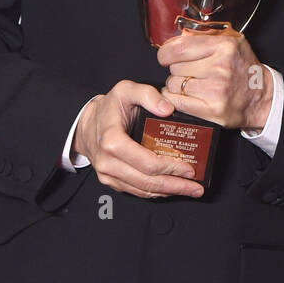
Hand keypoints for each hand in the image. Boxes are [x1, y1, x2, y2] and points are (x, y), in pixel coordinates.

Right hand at [72, 81, 204, 198]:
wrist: (86, 123)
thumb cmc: (109, 107)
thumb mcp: (127, 90)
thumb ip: (148, 95)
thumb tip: (167, 109)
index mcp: (112, 140)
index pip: (147, 162)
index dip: (170, 168)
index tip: (189, 169)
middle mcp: (108, 162)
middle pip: (147, 182)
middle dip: (175, 186)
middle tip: (196, 188)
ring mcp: (108, 174)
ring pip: (143, 190)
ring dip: (169, 192)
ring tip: (190, 190)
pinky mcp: (111, 181)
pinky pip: (136, 191)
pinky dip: (156, 192)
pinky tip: (172, 189)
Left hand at [158, 28, 272, 130]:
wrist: (261, 97)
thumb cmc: (243, 68)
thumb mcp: (231, 42)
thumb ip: (204, 37)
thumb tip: (175, 38)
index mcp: (224, 47)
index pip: (178, 49)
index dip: (166, 53)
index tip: (167, 57)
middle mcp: (221, 67)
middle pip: (174, 67)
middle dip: (178, 69)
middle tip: (194, 72)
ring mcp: (216, 90)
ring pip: (174, 85)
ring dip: (178, 85)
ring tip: (195, 85)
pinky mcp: (211, 110)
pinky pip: (176, 102)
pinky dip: (176, 99)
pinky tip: (187, 96)